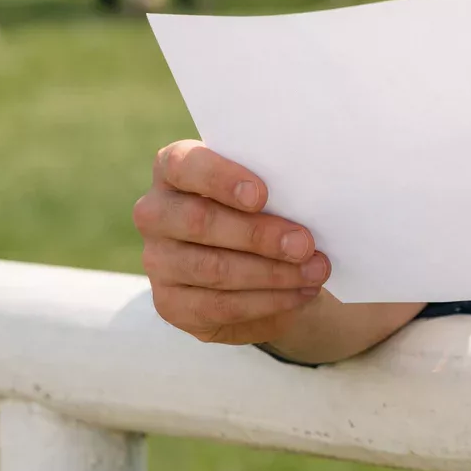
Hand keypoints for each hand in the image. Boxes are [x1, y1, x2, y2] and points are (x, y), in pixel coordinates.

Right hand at [133, 140, 328, 344]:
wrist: (261, 266)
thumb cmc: (265, 210)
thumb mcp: (268, 191)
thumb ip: (275, 187)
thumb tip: (309, 200)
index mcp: (173, 168)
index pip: (183, 165)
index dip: (219, 178)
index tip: (261, 195)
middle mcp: (155, 213)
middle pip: (198, 221)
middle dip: (258, 235)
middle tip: (304, 244)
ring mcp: (157, 260)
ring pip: (212, 268)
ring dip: (272, 273)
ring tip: (315, 271)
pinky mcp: (170, 303)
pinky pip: (218, 305)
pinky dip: (266, 301)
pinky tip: (299, 294)